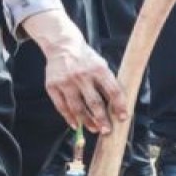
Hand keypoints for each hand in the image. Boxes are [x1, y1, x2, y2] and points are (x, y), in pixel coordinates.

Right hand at [21, 10, 126, 133]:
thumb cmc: (86, 58)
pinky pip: (61, 106)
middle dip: (102, 119)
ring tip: (94, 129)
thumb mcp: (101, 65)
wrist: (62, 45)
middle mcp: (82, 76)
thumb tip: (117, 106)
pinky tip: (76, 125)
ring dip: (87, 121)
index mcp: (99, 69)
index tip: (123, 117)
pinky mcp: (53, 86)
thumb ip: (107, 82)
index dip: (119, 106)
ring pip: (77, 107)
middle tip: (107, 130)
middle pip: (94, 102)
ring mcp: (66, 82)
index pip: (112, 90)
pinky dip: (69, 118)